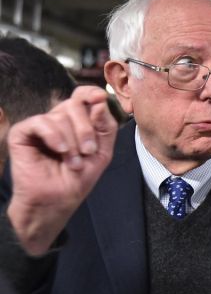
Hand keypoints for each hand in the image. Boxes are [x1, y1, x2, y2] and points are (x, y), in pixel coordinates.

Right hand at [6, 86, 117, 254]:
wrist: (58, 200)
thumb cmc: (79, 178)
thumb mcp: (102, 151)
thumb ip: (105, 126)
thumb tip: (99, 101)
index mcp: (78, 120)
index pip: (83, 95)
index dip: (92, 93)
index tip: (101, 98)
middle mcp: (59, 119)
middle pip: (75, 104)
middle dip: (86, 129)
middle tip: (89, 152)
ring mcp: (40, 126)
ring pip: (60, 115)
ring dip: (72, 141)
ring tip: (74, 162)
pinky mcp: (22, 133)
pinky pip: (40, 122)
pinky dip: (54, 136)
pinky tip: (60, 151)